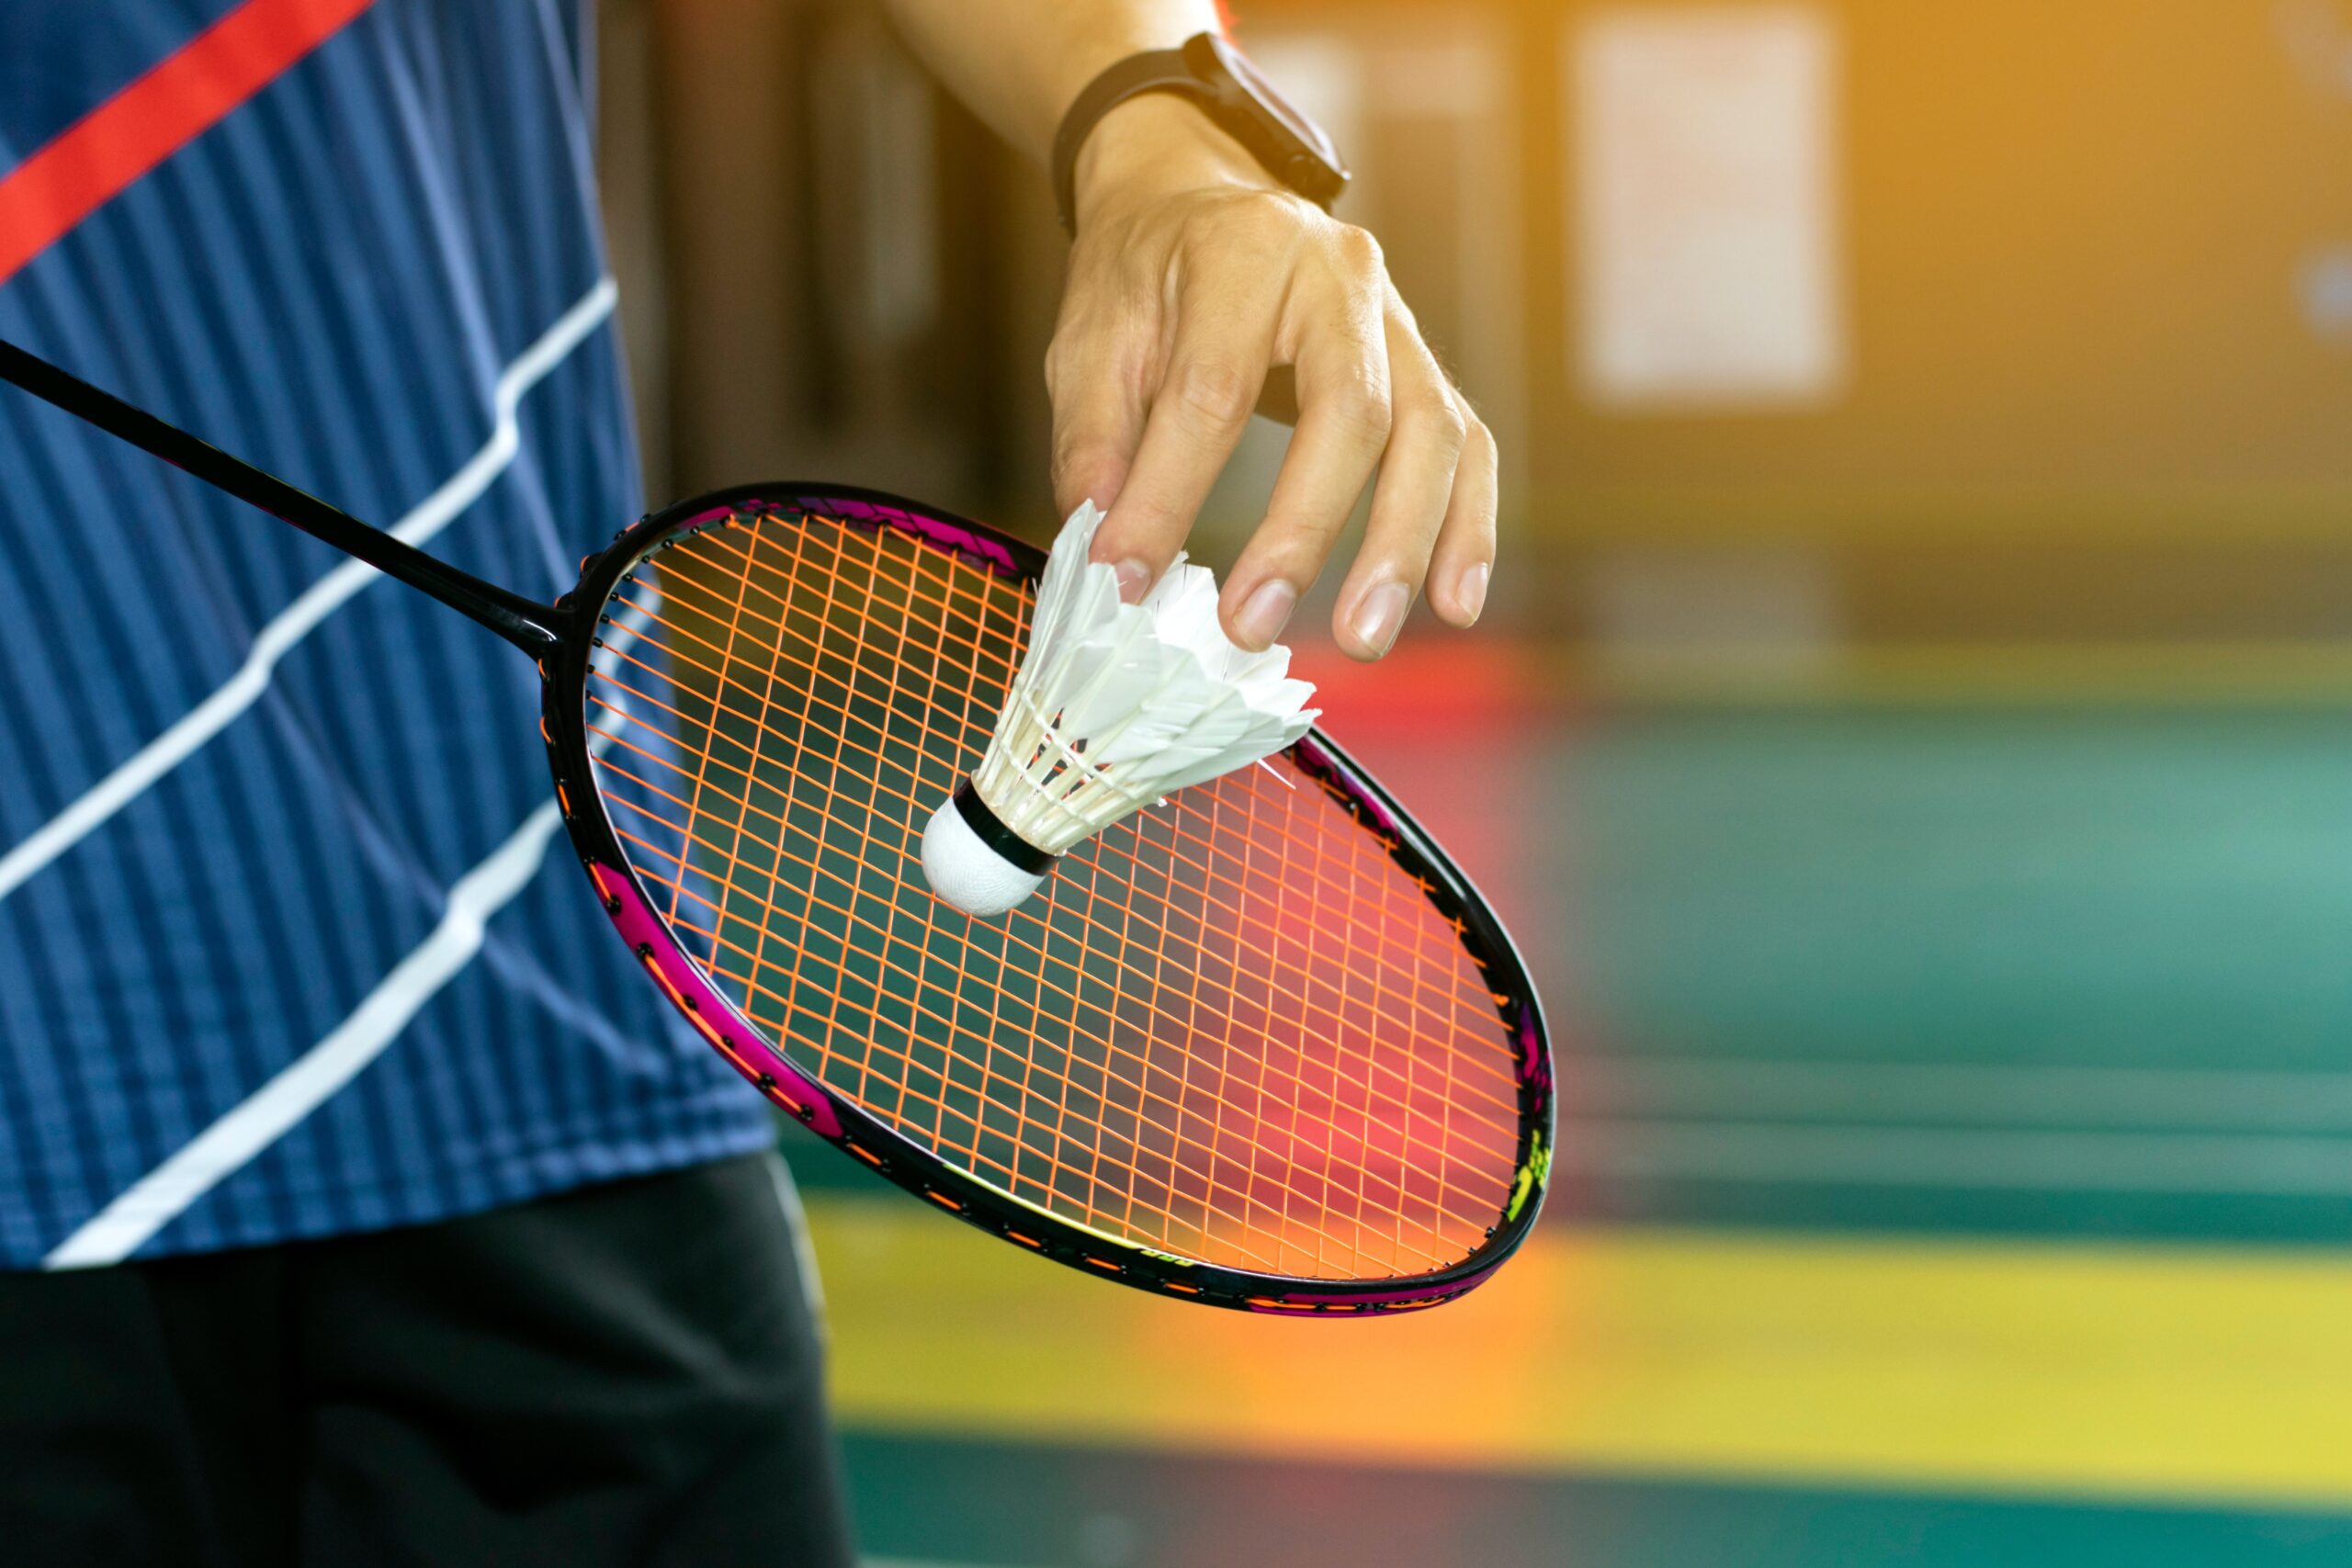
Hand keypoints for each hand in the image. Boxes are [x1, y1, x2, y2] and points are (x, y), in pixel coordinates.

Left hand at [1046, 95, 1496, 659]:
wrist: (1199, 201)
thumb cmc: (1145, 275)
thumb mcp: (1089, 337)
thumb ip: (1094, 438)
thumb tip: (1110, 549)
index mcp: (1245, 249)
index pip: (1214, 389)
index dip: (1168, 494)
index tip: (1128, 579)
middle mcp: (1341, 275)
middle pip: (1354, 410)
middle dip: (1305, 531)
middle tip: (1252, 627)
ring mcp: (1398, 320)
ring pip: (1432, 433)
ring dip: (1404, 545)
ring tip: (1363, 638)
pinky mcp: (1424, 366)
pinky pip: (1468, 447)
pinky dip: (1467, 527)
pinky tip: (1454, 602)